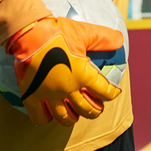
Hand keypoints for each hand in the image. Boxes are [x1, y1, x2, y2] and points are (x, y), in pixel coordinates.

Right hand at [8, 17, 122, 125]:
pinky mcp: (32, 96)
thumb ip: (103, 38)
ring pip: (65, 118)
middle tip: (96, 106)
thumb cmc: (57, 31)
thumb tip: (120, 39)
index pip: (104, 92)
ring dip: (74, 117)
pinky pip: (40, 117)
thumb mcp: (84, 32)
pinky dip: (46, 118)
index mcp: (83, 75)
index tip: (114, 92)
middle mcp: (68, 89)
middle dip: (95, 110)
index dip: (112, 93)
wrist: (29, 33)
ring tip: (75, 113)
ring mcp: (50, 95)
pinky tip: (50, 113)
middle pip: (87, 110)